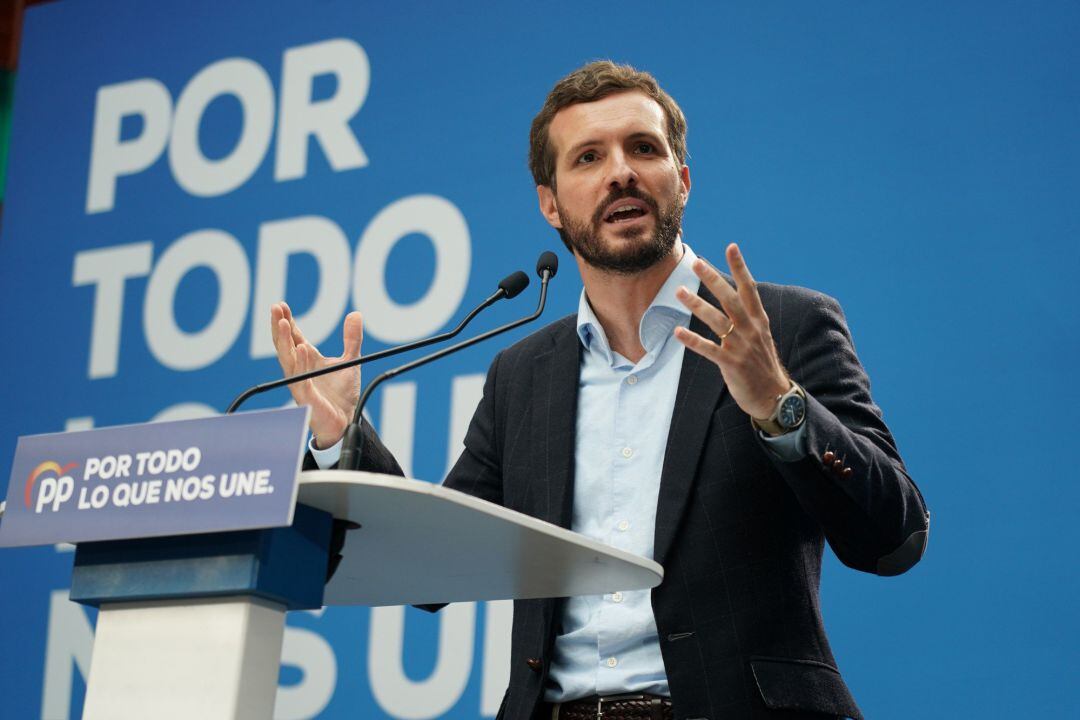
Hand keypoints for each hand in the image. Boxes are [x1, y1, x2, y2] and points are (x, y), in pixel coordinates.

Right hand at [270, 302, 362, 448]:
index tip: (281, 304)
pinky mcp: (307, 397)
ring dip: (285, 341)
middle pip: (284, 345)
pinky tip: (302, 348)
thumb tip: (356, 313)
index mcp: (306, 360)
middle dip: (279, 326)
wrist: (346, 421)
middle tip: (275, 308)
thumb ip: (351, 338)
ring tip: (285, 322)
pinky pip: (302, 379)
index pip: (293, 337)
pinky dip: (302, 363)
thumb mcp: (350, 360)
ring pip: (288, 360)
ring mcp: (300, 383)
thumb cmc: (342, 395)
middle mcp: (299, 370)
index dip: (287, 321)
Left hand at [674, 243, 790, 419]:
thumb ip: (747, 316)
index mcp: (758, 320)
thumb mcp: (760, 335)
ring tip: (678, 292)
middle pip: (730, 299)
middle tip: (696, 263)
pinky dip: (693, 340)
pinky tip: (678, 332)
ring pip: (717, 320)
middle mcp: (751, 329)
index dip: (740, 267)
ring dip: (696, 305)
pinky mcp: (731, 364)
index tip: (731, 247)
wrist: (773, 396)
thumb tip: (734, 295)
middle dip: (713, 280)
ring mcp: (741, 347)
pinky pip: (709, 349)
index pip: (749, 288)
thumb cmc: (762, 363)